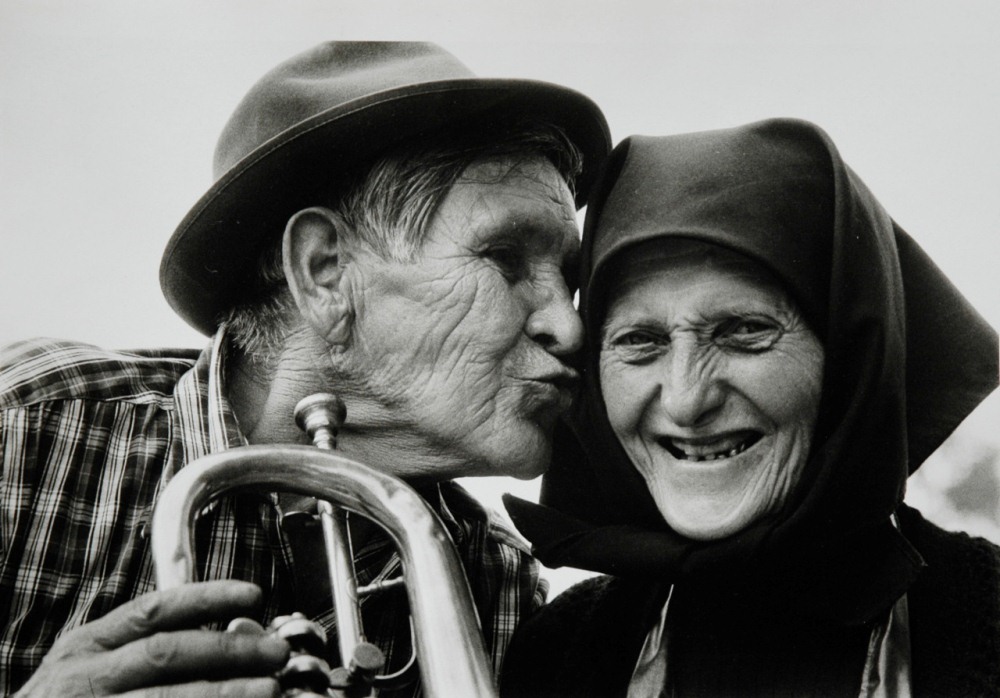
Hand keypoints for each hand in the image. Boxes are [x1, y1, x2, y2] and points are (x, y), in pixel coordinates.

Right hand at [15, 580, 289, 696]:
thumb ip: (147, 647)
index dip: (208, 597)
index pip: (155, 609)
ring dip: (224, 694)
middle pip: (167, 654)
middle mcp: (85, 678)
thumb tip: (232, 633)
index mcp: (87, 646)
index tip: (253, 594)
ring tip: (270, 689)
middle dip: (229, 650)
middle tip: (275, 651)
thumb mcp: (92, 667)